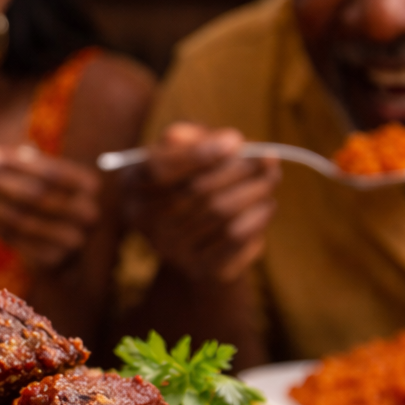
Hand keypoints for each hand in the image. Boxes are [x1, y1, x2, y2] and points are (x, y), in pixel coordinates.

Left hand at [0, 145, 100, 268]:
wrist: (68, 258)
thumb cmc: (50, 207)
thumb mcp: (43, 181)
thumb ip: (19, 165)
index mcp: (88, 185)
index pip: (46, 170)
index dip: (9, 162)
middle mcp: (87, 213)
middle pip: (29, 194)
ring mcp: (73, 241)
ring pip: (18, 217)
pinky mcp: (54, 261)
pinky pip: (13, 238)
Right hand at [125, 122, 281, 282]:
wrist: (196, 238)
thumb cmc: (190, 177)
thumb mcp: (185, 149)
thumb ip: (197, 136)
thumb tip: (230, 142)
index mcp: (133, 184)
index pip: (157, 170)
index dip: (196, 155)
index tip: (235, 140)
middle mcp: (144, 220)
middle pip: (195, 192)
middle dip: (240, 169)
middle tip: (268, 156)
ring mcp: (170, 249)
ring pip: (221, 214)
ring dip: (255, 190)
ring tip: (271, 176)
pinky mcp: (199, 268)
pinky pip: (235, 239)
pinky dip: (258, 217)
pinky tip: (266, 204)